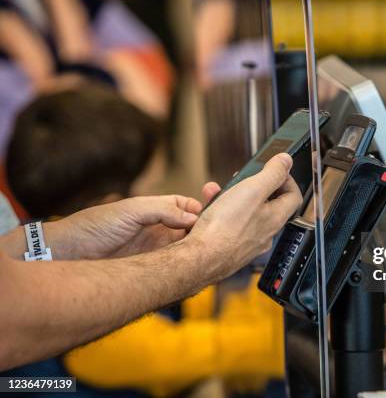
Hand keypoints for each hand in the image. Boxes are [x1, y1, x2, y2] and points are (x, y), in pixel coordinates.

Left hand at [47, 195, 205, 259]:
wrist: (67, 254)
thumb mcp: (131, 210)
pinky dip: (190, 268)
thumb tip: (193, 218)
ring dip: (202, 249)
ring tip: (218, 249)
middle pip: (193, 230)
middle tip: (224, 231)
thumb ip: (163, 210)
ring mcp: (157, 252)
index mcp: (156, 211)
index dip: (203, 209)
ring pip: (188, 250)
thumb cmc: (95, 226)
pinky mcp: (152, 271)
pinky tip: (200, 267)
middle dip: (209, 229)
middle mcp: (160, 232)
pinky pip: (176, 268)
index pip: (188, 208)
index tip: (216, 212)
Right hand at [186, 153, 301, 282]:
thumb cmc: (225, 229)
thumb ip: (272, 174)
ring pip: (245, 213)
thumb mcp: (252, 190)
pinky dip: (221, 213)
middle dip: (253, 186)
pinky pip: (230, 225)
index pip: (293, 195)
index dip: (286, 178)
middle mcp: (265, 233)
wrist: (199, 259)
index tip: (274, 169)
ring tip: (218, 192)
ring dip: (232, 197)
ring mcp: (248, 242)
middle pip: (268, 203)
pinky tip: (208, 210)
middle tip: (243, 179)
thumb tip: (286, 161)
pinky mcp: (231, 248)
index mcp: (275, 218)